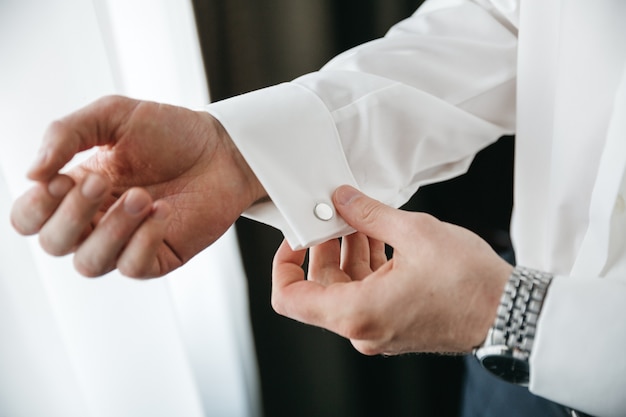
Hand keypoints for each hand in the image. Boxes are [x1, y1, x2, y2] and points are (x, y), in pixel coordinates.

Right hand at [10, 96, 265, 277]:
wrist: (223, 148)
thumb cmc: (170, 132)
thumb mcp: (113, 116)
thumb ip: (67, 133)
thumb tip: (30, 174)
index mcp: (76, 190)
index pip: (29, 218)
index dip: (35, 208)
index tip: (61, 179)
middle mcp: (95, 221)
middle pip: (54, 244)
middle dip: (73, 214)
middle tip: (104, 180)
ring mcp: (127, 242)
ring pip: (90, 263)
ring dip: (110, 230)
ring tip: (142, 196)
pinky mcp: (159, 256)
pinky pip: (133, 268)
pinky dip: (142, 241)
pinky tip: (162, 212)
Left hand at [271, 185, 511, 354]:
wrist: (510, 312)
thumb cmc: (470, 283)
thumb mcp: (414, 233)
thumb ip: (368, 213)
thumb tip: (342, 198)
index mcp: (356, 313)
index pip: (289, 299)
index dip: (283, 265)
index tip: (295, 237)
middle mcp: (362, 329)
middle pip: (320, 286)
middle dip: (325, 245)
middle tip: (334, 213)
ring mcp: (378, 329)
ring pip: (346, 287)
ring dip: (349, 251)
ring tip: (361, 217)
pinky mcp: (395, 323)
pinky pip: (367, 292)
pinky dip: (368, 264)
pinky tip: (380, 234)